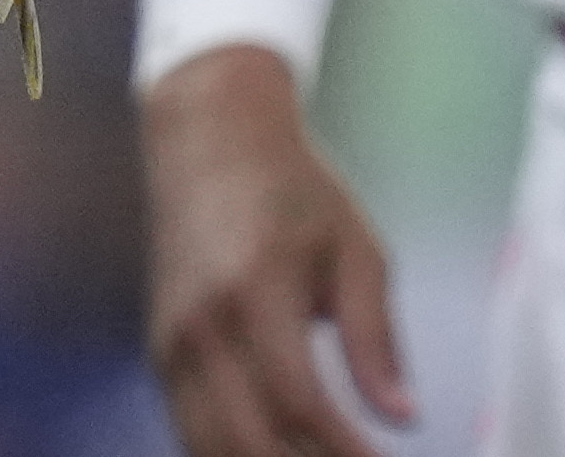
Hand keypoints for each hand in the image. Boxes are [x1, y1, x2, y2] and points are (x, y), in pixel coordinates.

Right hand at [142, 44, 413, 456]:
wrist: (208, 140)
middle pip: (246, 441)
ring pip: (207, 447)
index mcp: (255, 292)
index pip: (299, 402)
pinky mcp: (160, 351)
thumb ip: (375, 338)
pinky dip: (231, 455)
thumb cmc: (292, 190)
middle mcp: (200, 325)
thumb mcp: (356, 251)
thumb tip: (403, 417)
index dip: (344, 451)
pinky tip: (279, 452)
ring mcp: (170, 342)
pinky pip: (191, 429)